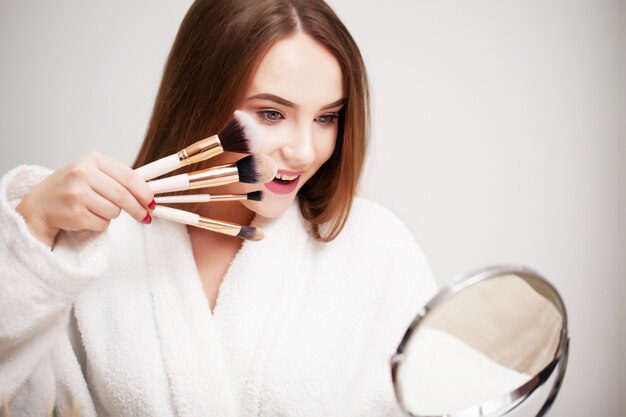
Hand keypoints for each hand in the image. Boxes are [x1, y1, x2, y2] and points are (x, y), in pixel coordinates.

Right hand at [16, 152, 154, 247]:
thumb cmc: (71, 188)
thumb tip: (149, 193)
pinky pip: (102, 224)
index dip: (144, 191)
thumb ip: (118, 179)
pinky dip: (100, 224)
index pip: (128, 176)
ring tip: (98, 209)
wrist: (39, 204)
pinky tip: (87, 216)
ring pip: (114, 211)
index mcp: (92, 160)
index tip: (152, 201)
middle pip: (123, 195)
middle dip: (138, 209)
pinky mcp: (73, 213)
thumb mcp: (92, 173)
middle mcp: (82, 174)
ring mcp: (76, 194)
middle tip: (145, 216)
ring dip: (112, 215)